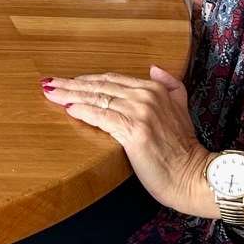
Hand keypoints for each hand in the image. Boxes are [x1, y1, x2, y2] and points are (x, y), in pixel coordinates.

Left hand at [41, 67, 212, 217]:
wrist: (194, 175)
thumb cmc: (183, 149)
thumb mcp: (182, 109)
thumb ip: (171, 86)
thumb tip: (155, 67)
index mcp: (155, 89)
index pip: (112, 80)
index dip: (88, 79)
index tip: (68, 80)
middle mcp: (146, 96)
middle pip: (100, 86)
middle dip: (72, 84)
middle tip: (49, 82)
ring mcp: (140, 112)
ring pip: (97, 99)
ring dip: (70, 95)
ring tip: (51, 93)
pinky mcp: (133, 130)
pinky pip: (102, 116)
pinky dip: (83, 111)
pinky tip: (68, 108)